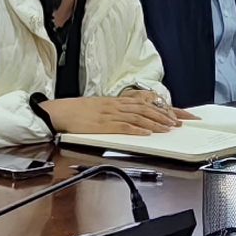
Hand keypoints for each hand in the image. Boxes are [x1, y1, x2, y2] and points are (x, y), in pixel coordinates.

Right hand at [53, 92, 178, 135]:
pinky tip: (146, 133)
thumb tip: (129, 116)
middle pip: (144, 108)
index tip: (174, 114)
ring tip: (167, 128)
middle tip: (176, 123)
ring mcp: (109, 114)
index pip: (143, 102)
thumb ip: (114, 110)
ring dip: (154, 123)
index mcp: (115, 101)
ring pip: (137, 117)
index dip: (160, 107)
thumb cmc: (77, 111)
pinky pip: (123, 126)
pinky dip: (136, 130)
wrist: (60, 111)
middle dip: (163, 115)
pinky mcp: (102, 125)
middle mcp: (115, 106)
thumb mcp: (99, 107)